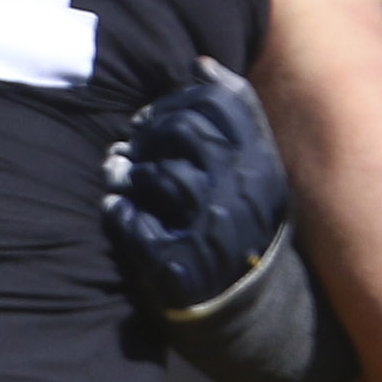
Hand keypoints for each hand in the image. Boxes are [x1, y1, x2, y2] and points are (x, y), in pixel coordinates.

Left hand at [103, 59, 292, 316]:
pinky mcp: (177, 266)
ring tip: (123, 175)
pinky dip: (119, 211)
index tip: (155, 116)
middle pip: (183, 131)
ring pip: (158, 173)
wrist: (253, 317)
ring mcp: (211, 232)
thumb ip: (236, 117)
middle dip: (149, 131)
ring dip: (130, 170)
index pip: (220, 105)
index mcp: (264, 169)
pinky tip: (118, 210)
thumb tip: (202, 64)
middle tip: (135, 143)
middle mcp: (243, 196)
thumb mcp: (255, 174)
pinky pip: (134, 221)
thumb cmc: (245, 231)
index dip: (177, 101)